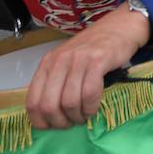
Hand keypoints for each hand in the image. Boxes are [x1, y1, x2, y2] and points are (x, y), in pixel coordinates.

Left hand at [25, 3, 150, 128]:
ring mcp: (78, 60)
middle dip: (61, 122)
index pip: (32, 102)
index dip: (41, 121)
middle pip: (49, 105)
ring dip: (78, 116)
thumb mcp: (66, 62)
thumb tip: (49, 116)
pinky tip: (94, 107)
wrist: (120, 27)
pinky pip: (89, 93)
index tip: (53, 126)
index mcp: (47, 63)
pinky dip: (91, 107)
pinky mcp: (97, 61)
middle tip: (72, 122)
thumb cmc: (93, 49)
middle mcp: (59, 61)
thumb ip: (55, 82)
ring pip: (69, 102)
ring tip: (85, 115)